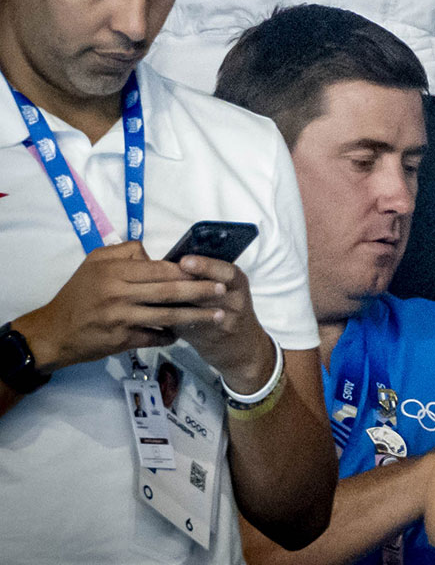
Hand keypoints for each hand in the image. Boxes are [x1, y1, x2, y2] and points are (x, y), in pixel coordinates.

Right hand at [15, 241, 248, 372]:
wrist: (53, 333)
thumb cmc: (77, 293)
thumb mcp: (95, 261)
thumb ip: (126, 252)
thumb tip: (153, 254)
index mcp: (116, 272)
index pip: (159, 269)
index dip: (186, 270)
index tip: (208, 270)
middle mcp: (120, 295)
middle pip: (167, 292)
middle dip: (198, 291)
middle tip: (222, 290)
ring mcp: (121, 320)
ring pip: (165, 317)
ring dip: (193, 316)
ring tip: (216, 315)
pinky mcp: (120, 341)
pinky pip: (152, 337)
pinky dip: (170, 336)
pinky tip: (185, 333)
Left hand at [166, 255, 275, 391]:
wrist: (242, 346)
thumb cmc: (228, 308)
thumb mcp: (227, 288)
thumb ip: (205, 276)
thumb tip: (170, 263)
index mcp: (238, 282)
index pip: (226, 271)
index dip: (205, 265)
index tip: (184, 260)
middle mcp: (236, 301)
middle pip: (211, 291)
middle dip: (186, 284)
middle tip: (163, 277)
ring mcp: (226, 322)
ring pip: (198, 312)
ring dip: (176, 304)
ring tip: (156, 296)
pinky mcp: (212, 340)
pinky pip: (190, 329)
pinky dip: (174, 323)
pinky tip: (159, 317)